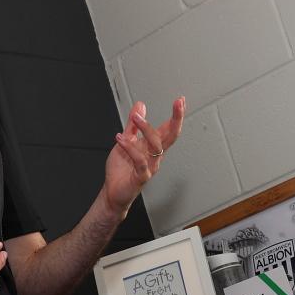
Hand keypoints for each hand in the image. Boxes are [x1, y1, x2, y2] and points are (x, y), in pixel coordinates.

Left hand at [104, 97, 185, 215]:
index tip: (181, 100)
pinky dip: (130, 148)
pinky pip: (140, 161)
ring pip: (156, 146)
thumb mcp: (125, 141)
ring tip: (136, 118)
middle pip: (171, 136)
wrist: (113, 193)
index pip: (168, 129)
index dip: (176, 115)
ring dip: (147, 129)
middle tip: (178, 104)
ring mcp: (150, 166)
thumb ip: (132, 125)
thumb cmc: (121, 171)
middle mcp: (154, 156)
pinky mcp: (141, 177)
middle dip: (177, 119)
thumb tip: (140, 105)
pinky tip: (120, 139)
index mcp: (152, 147)